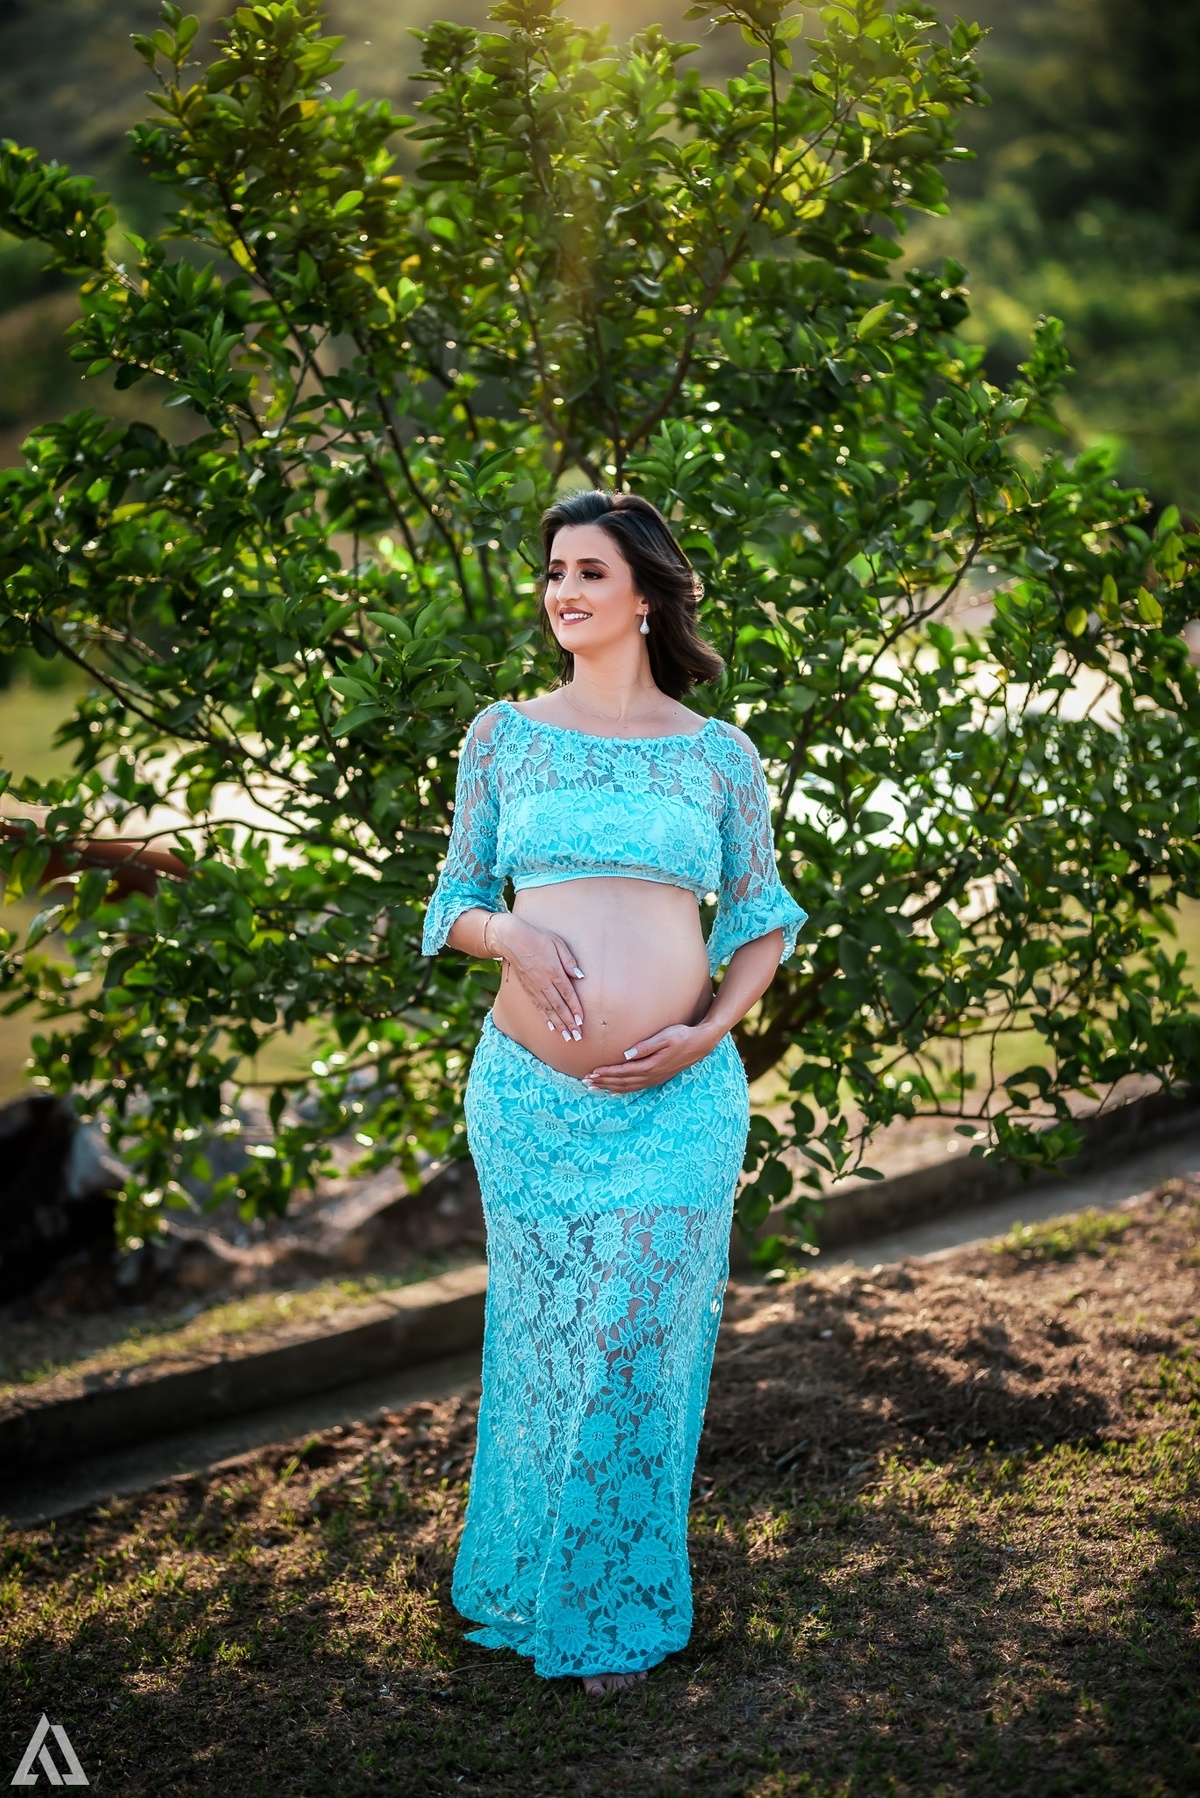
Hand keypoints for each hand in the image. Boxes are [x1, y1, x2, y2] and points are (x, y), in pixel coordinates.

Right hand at [493, 913, 585, 1042]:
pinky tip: (551, 1027)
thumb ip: (569, 961)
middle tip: (577, 1037)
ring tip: (567, 1037)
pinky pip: (538, 1007)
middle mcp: (544, 983)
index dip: (575, 1009)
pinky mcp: (528, 989)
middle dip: (569, 1023)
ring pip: (549, 1010)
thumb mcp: (558, 943)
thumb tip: (580, 976)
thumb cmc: (537, 938)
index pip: (568, 994)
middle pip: (559, 1007)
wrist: (511, 940)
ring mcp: (535, 988)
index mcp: (554, 971)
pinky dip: (546, 1018)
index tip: (582, 1021)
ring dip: (559, 1025)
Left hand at [584, 1022, 720, 1091]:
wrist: (701, 1044)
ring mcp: (655, 1078)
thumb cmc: (682, 1036)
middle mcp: (652, 1075)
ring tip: (594, 1087)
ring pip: (628, 1087)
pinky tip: (614, 1092)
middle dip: (603, 1082)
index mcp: (651, 1065)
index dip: (606, 1073)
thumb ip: (646, 1046)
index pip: (623, 1071)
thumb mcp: (665, 1037)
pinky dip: (623, 1090)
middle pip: (622, 1082)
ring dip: (610, 1087)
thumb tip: (626, 1054)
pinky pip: (637, 1088)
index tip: (591, 1073)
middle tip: (586, 1081)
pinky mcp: (658, 1078)